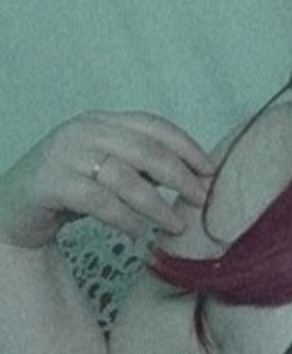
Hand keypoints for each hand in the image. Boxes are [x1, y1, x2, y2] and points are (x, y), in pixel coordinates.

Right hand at [0, 113, 214, 248]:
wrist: (12, 210)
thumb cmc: (69, 190)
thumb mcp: (108, 171)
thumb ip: (141, 167)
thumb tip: (194, 177)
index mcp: (102, 122)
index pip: (153, 125)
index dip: (186, 146)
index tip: (211, 170)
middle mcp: (83, 131)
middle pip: (144, 148)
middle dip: (179, 175)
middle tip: (202, 199)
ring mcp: (65, 155)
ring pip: (123, 176)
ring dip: (155, 203)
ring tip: (175, 225)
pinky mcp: (50, 182)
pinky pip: (97, 200)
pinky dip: (123, 217)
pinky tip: (139, 232)